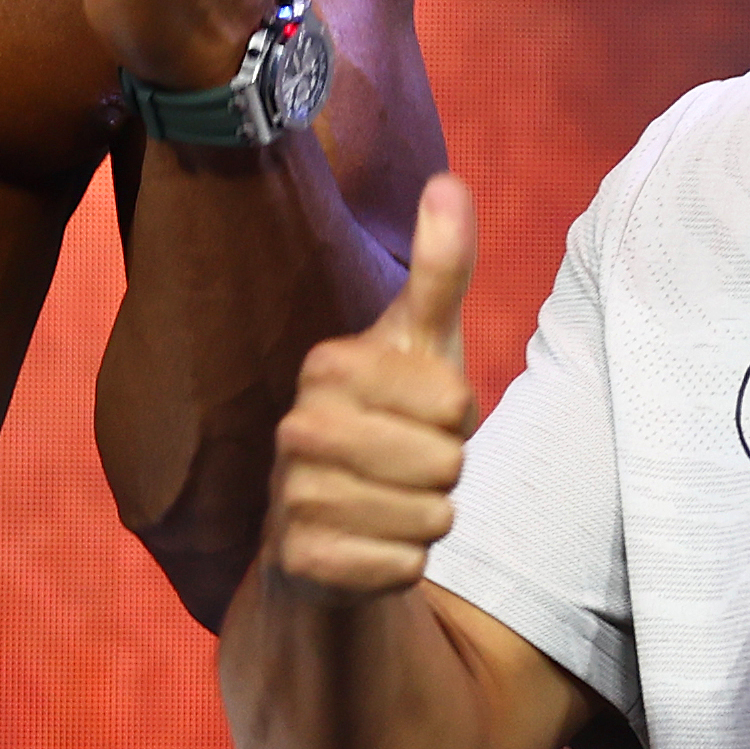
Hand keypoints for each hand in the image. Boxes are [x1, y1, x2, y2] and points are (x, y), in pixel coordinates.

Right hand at [263, 173, 477, 599]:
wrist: (325, 525)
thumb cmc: (390, 419)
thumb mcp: (423, 343)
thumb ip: (441, 267)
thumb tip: (448, 181)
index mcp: (329, 364)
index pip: (457, 401)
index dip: (458, 418)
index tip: (421, 416)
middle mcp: (298, 426)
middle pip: (447, 463)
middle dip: (446, 472)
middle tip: (406, 465)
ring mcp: (291, 496)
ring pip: (430, 518)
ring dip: (428, 519)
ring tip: (389, 503)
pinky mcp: (299, 561)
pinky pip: (403, 567)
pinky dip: (405, 563)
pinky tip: (371, 545)